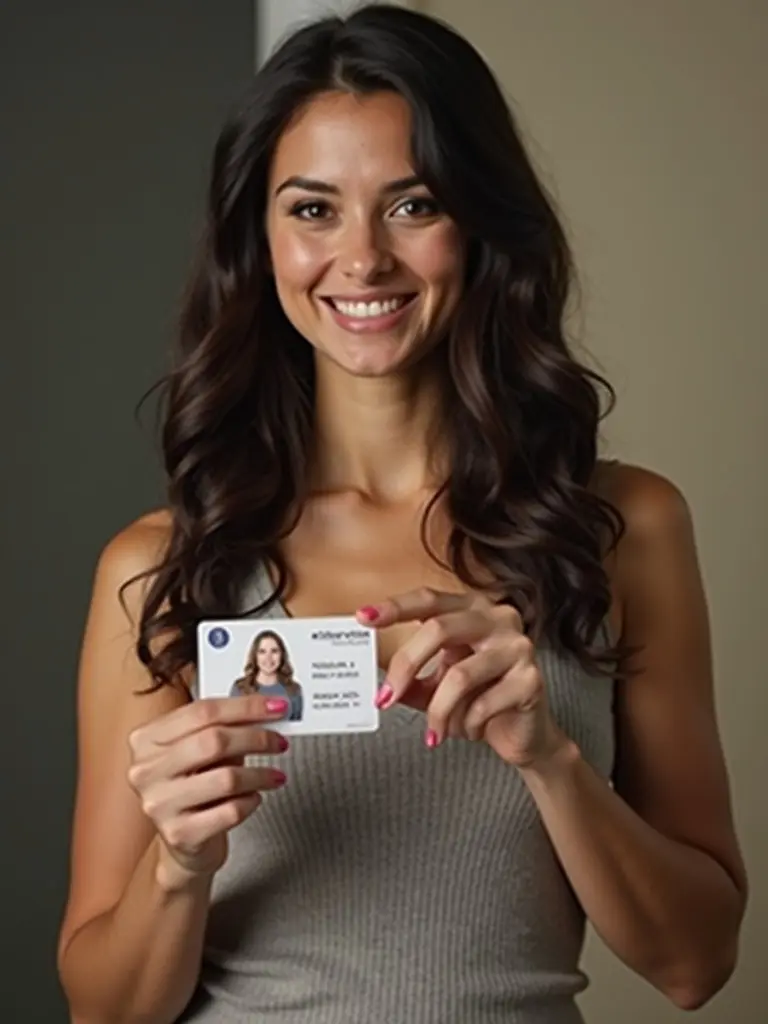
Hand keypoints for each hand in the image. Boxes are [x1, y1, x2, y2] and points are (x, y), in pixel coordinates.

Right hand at [127, 695, 289, 882]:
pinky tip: (253, 798)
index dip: (245, 706)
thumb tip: (268, 709)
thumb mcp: (202, 749)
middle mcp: (146, 770)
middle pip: (214, 741)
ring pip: (226, 778)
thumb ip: (227, 726)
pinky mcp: (179, 834)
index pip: (202, 711)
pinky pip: (230, 811)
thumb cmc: (195, 785)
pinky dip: (250, 801)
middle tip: (279, 742)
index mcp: (147, 739)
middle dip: (256, 738)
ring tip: (274, 775)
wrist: (184, 840)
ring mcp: (159, 804)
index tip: (276, 706)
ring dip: (260, 774)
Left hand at [356, 588, 571, 768]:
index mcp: (473, 609)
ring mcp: (519, 647)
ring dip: (439, 711)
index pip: (429, 599)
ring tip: (435, 731)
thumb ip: (409, 677)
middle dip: (405, 666)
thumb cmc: (478, 702)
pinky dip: (466, 724)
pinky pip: (482, 704)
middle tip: (384, 698)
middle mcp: (499, 619)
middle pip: (439, 629)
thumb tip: (373, 676)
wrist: (523, 736)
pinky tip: (469, 731)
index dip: (396, 607)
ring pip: (459, 675)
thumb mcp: (435, 686)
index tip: (363, 618)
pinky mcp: (531, 680)